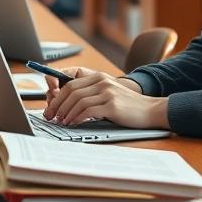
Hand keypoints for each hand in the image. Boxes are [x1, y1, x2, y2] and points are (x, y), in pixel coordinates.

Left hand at [42, 67, 162, 128]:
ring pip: (78, 101)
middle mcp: (101, 82)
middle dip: (57, 105)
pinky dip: (77, 118)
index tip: (50, 108)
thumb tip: (66, 107)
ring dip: (66, 113)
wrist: (151, 110)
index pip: (70, 84)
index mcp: (98, 77)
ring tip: (61, 122)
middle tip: (50, 117)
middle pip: (71, 91)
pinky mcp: (112, 105)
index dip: (58, 97)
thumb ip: (90, 96)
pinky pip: (88, 111)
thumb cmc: (127, 106)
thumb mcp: (108, 95)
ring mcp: (107, 93)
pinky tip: (73, 123)